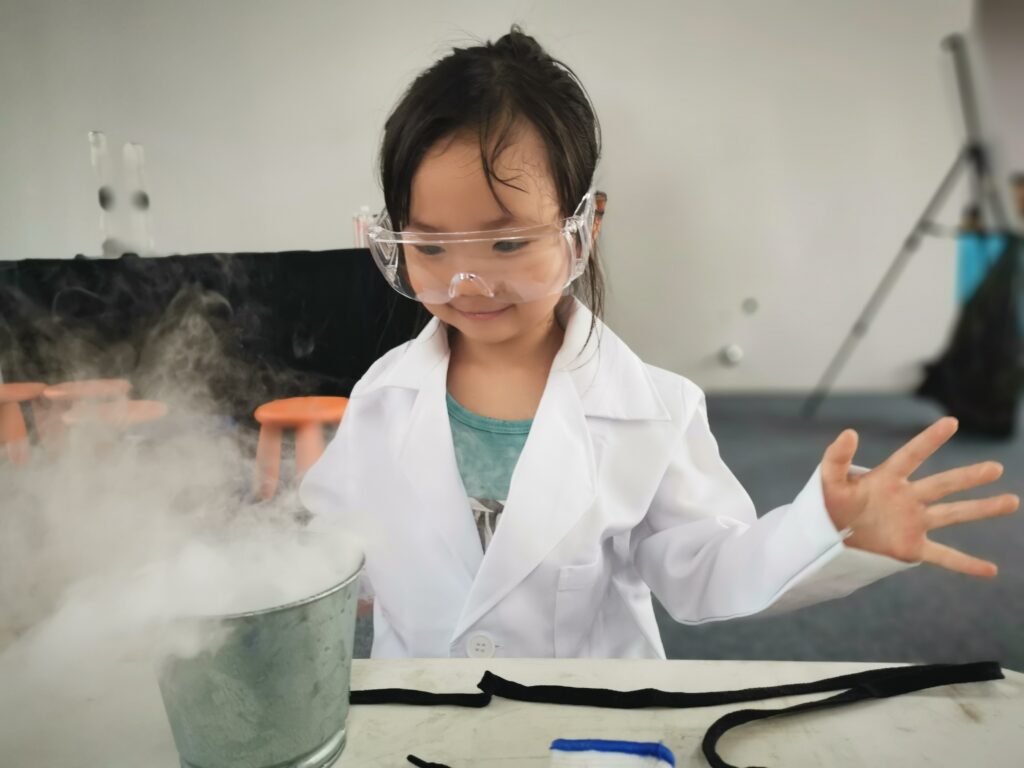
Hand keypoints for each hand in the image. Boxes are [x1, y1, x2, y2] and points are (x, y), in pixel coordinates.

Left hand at [820, 417, 1018, 576]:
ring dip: (981, 509)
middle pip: (942, 484)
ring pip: (952, 514)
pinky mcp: (910, 548)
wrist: (825, 537)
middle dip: (968, 476)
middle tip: (995, 467)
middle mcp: (906, 498)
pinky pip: (944, 556)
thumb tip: (849, 432)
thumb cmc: (827, 505)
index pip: (912, 456)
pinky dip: (966, 564)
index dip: (929, 440)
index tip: (951, 422)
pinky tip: (990, 570)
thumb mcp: (827, 481)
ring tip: (1011, 500)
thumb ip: (836, 458)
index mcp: (886, 479)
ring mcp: (912, 523)